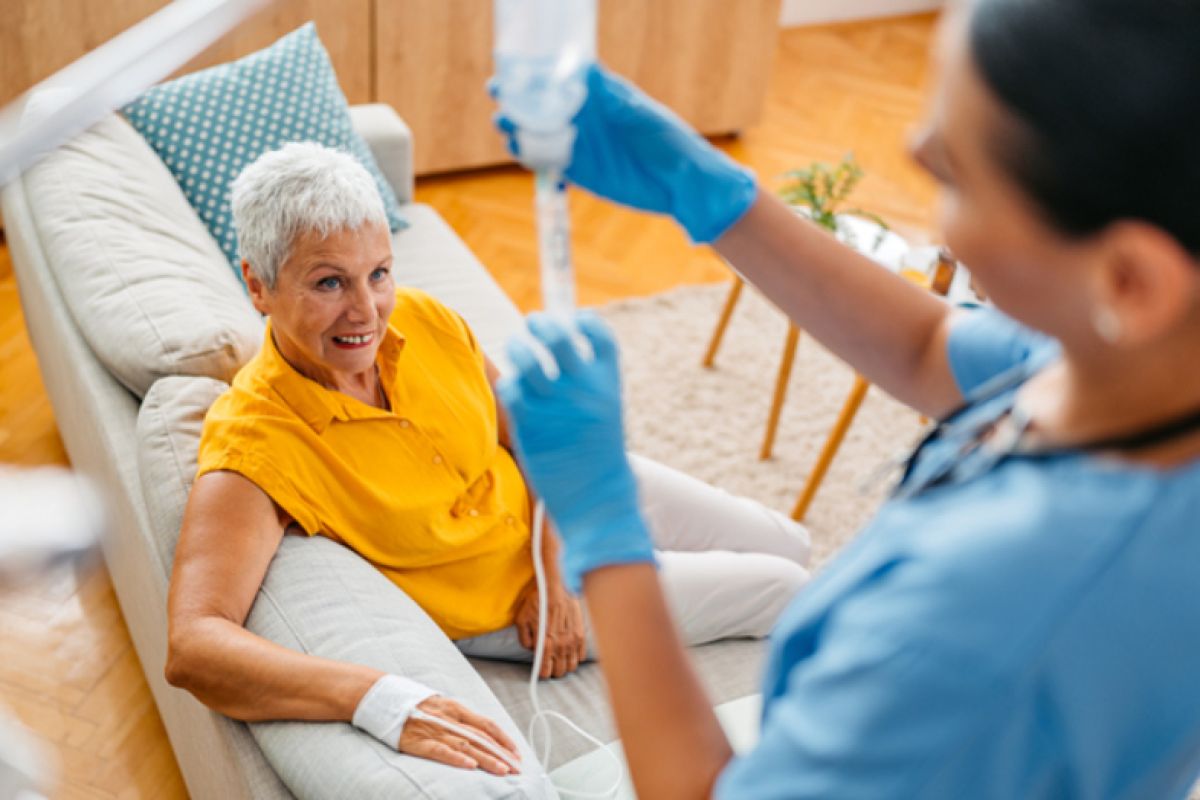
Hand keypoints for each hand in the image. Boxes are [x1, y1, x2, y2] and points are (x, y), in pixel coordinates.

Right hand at [399, 696, 521, 775]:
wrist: (385, 700)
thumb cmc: (416, 705)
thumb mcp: (442, 706)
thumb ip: (459, 719)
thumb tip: (479, 732)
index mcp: (457, 709)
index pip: (487, 724)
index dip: (504, 739)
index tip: (516, 752)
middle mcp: (450, 719)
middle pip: (481, 737)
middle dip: (501, 753)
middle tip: (517, 768)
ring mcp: (436, 730)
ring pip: (467, 745)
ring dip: (486, 759)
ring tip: (502, 770)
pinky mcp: (420, 742)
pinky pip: (441, 751)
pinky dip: (457, 758)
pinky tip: (470, 766)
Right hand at [492, 64, 757, 243]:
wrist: (681, 184)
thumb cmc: (667, 140)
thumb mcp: (640, 113)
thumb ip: (611, 95)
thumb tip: (584, 68)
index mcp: (597, 96)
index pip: (557, 78)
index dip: (532, 71)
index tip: (512, 67)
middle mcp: (583, 117)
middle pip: (539, 104)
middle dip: (515, 98)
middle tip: (498, 94)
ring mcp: (578, 144)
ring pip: (537, 133)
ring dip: (517, 127)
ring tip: (504, 123)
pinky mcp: (578, 171)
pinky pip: (546, 161)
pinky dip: (530, 156)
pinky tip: (519, 150)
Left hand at [496, 312, 654, 592]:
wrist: (596, 498)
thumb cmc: (597, 453)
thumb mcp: (605, 412)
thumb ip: (587, 381)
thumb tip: (557, 344)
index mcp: (609, 384)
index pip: (599, 336)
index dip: (584, 321)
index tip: (574, 318)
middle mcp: (584, 390)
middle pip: (558, 337)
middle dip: (541, 324)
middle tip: (532, 324)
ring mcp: (557, 406)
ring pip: (527, 359)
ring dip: (518, 346)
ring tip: (517, 346)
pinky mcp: (530, 425)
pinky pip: (511, 390)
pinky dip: (510, 386)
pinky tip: (516, 392)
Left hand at [512, 574, 586, 678]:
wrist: (556, 587)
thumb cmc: (537, 601)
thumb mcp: (522, 620)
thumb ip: (524, 640)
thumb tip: (532, 649)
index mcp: (544, 644)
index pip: (545, 671)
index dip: (542, 672)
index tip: (541, 669)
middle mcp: (560, 646)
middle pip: (560, 671)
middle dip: (554, 669)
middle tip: (550, 662)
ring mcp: (573, 641)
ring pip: (572, 666)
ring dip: (565, 664)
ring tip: (560, 657)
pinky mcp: (581, 634)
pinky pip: (581, 655)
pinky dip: (576, 656)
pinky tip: (570, 649)